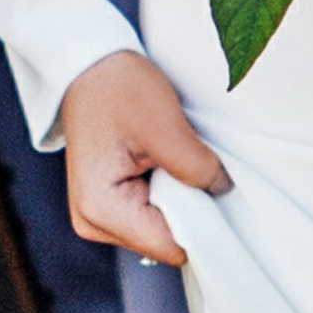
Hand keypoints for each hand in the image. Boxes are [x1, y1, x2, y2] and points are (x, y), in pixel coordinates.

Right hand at [60, 48, 227, 265]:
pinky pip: (152, 213)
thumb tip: (224, 193)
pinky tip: (163, 162)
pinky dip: (168, 192)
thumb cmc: (118, 88)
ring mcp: (98, 217)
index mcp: (101, 210)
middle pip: (165, 241)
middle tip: (191, 163)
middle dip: (189, 208)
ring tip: (171, 157)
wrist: (89, 65)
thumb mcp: (164, 125)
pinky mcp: (108, 205)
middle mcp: (94, 223)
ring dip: (178, 198)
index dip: (202, 224)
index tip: (216, 191)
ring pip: (161, 228)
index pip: (170, 247)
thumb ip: (197, 168)